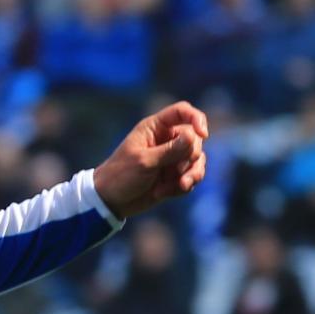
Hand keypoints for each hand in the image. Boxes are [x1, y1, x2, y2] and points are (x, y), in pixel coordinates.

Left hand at [93, 101, 209, 218]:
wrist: (110, 202)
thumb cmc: (121, 176)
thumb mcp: (144, 162)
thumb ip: (170, 151)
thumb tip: (194, 136)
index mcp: (155, 127)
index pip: (182, 112)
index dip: (197, 119)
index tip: (203, 135)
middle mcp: (166, 140)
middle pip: (195, 140)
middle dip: (191, 157)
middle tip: (177, 172)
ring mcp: (172, 158)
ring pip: (197, 160)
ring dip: (191, 175)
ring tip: (179, 186)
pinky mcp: (174, 176)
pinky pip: (192, 177)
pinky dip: (183, 186)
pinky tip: (163, 194)